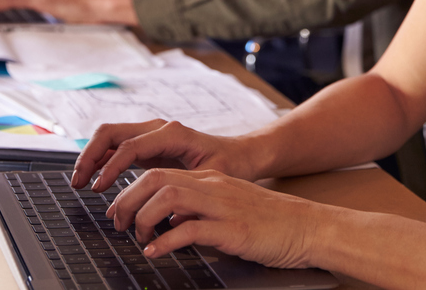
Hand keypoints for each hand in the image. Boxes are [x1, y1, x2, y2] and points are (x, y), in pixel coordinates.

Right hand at [72, 119, 259, 190]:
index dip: (111, 166)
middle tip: (78, 182)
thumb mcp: (212, 177)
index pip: (131, 145)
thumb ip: (187, 185)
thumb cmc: (229, 165)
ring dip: (91, 157)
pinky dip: (102, 160)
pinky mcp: (147, 144)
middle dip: (90, 156)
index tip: (99, 188)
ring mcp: (150, 134)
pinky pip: (117, 146)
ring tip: (80, 182)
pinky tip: (95, 180)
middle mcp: (158, 128)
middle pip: (112, 132)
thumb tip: (163, 208)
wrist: (239, 155)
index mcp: (173, 133)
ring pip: (110, 136)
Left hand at [107, 168, 327, 268]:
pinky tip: (155, 251)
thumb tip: (169, 223)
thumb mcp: (229, 207)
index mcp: (210, 179)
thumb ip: (199, 210)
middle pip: (156, 178)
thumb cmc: (270, 222)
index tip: (119, 211)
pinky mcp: (232, 229)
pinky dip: (165, 241)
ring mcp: (222, 206)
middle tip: (118, 222)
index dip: (131, 191)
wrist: (308, 227)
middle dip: (128, 199)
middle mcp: (213, 186)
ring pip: (168, 197)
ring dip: (143, 217)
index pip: (160, 173)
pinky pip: (190, 229)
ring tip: (136, 235)